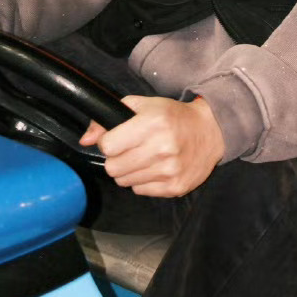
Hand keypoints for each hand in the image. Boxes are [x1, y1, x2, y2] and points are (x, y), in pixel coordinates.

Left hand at [79, 95, 222, 197]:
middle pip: (113, 167)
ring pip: (124, 181)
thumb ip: (109, 119)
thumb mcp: (143, 106)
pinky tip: (156, 168)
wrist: (211, 131)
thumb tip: (85, 140)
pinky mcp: (175, 187)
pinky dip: (143, 181)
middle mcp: (162, 148)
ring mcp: (170, 170)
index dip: (108, 142)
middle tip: (131, 149)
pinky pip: (140, 191)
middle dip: (117, 158)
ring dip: (129, 171)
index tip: (117, 138)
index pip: (108, 146)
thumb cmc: (173, 116)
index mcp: (152, 123)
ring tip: (145, 158)